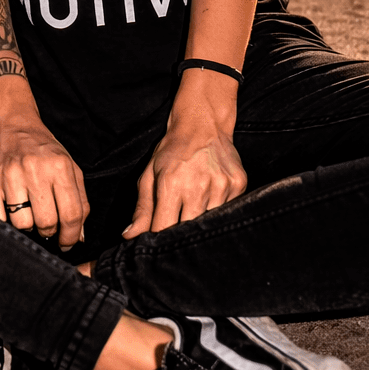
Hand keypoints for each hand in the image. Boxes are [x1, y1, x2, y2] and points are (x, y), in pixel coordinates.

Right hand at [0, 105, 88, 250]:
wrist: (8, 121)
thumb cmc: (41, 147)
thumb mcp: (68, 165)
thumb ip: (79, 200)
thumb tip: (80, 236)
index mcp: (60, 166)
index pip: (72, 214)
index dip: (71, 237)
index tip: (67, 243)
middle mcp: (35, 169)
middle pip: (47, 223)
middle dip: (49, 232)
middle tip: (46, 226)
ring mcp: (10, 174)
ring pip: (22, 224)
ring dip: (26, 226)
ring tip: (27, 212)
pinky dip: (5, 221)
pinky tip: (9, 212)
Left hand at [124, 73, 246, 237]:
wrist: (203, 124)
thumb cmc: (171, 151)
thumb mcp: (149, 175)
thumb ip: (142, 209)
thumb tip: (129, 237)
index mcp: (171, 184)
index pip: (164, 228)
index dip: (159, 240)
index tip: (156, 246)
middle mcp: (199, 186)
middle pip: (189, 230)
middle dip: (181, 236)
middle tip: (176, 234)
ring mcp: (222, 185)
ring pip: (211, 223)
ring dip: (201, 224)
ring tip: (194, 212)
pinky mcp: (239, 184)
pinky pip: (229, 211)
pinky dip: (219, 212)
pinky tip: (212, 200)